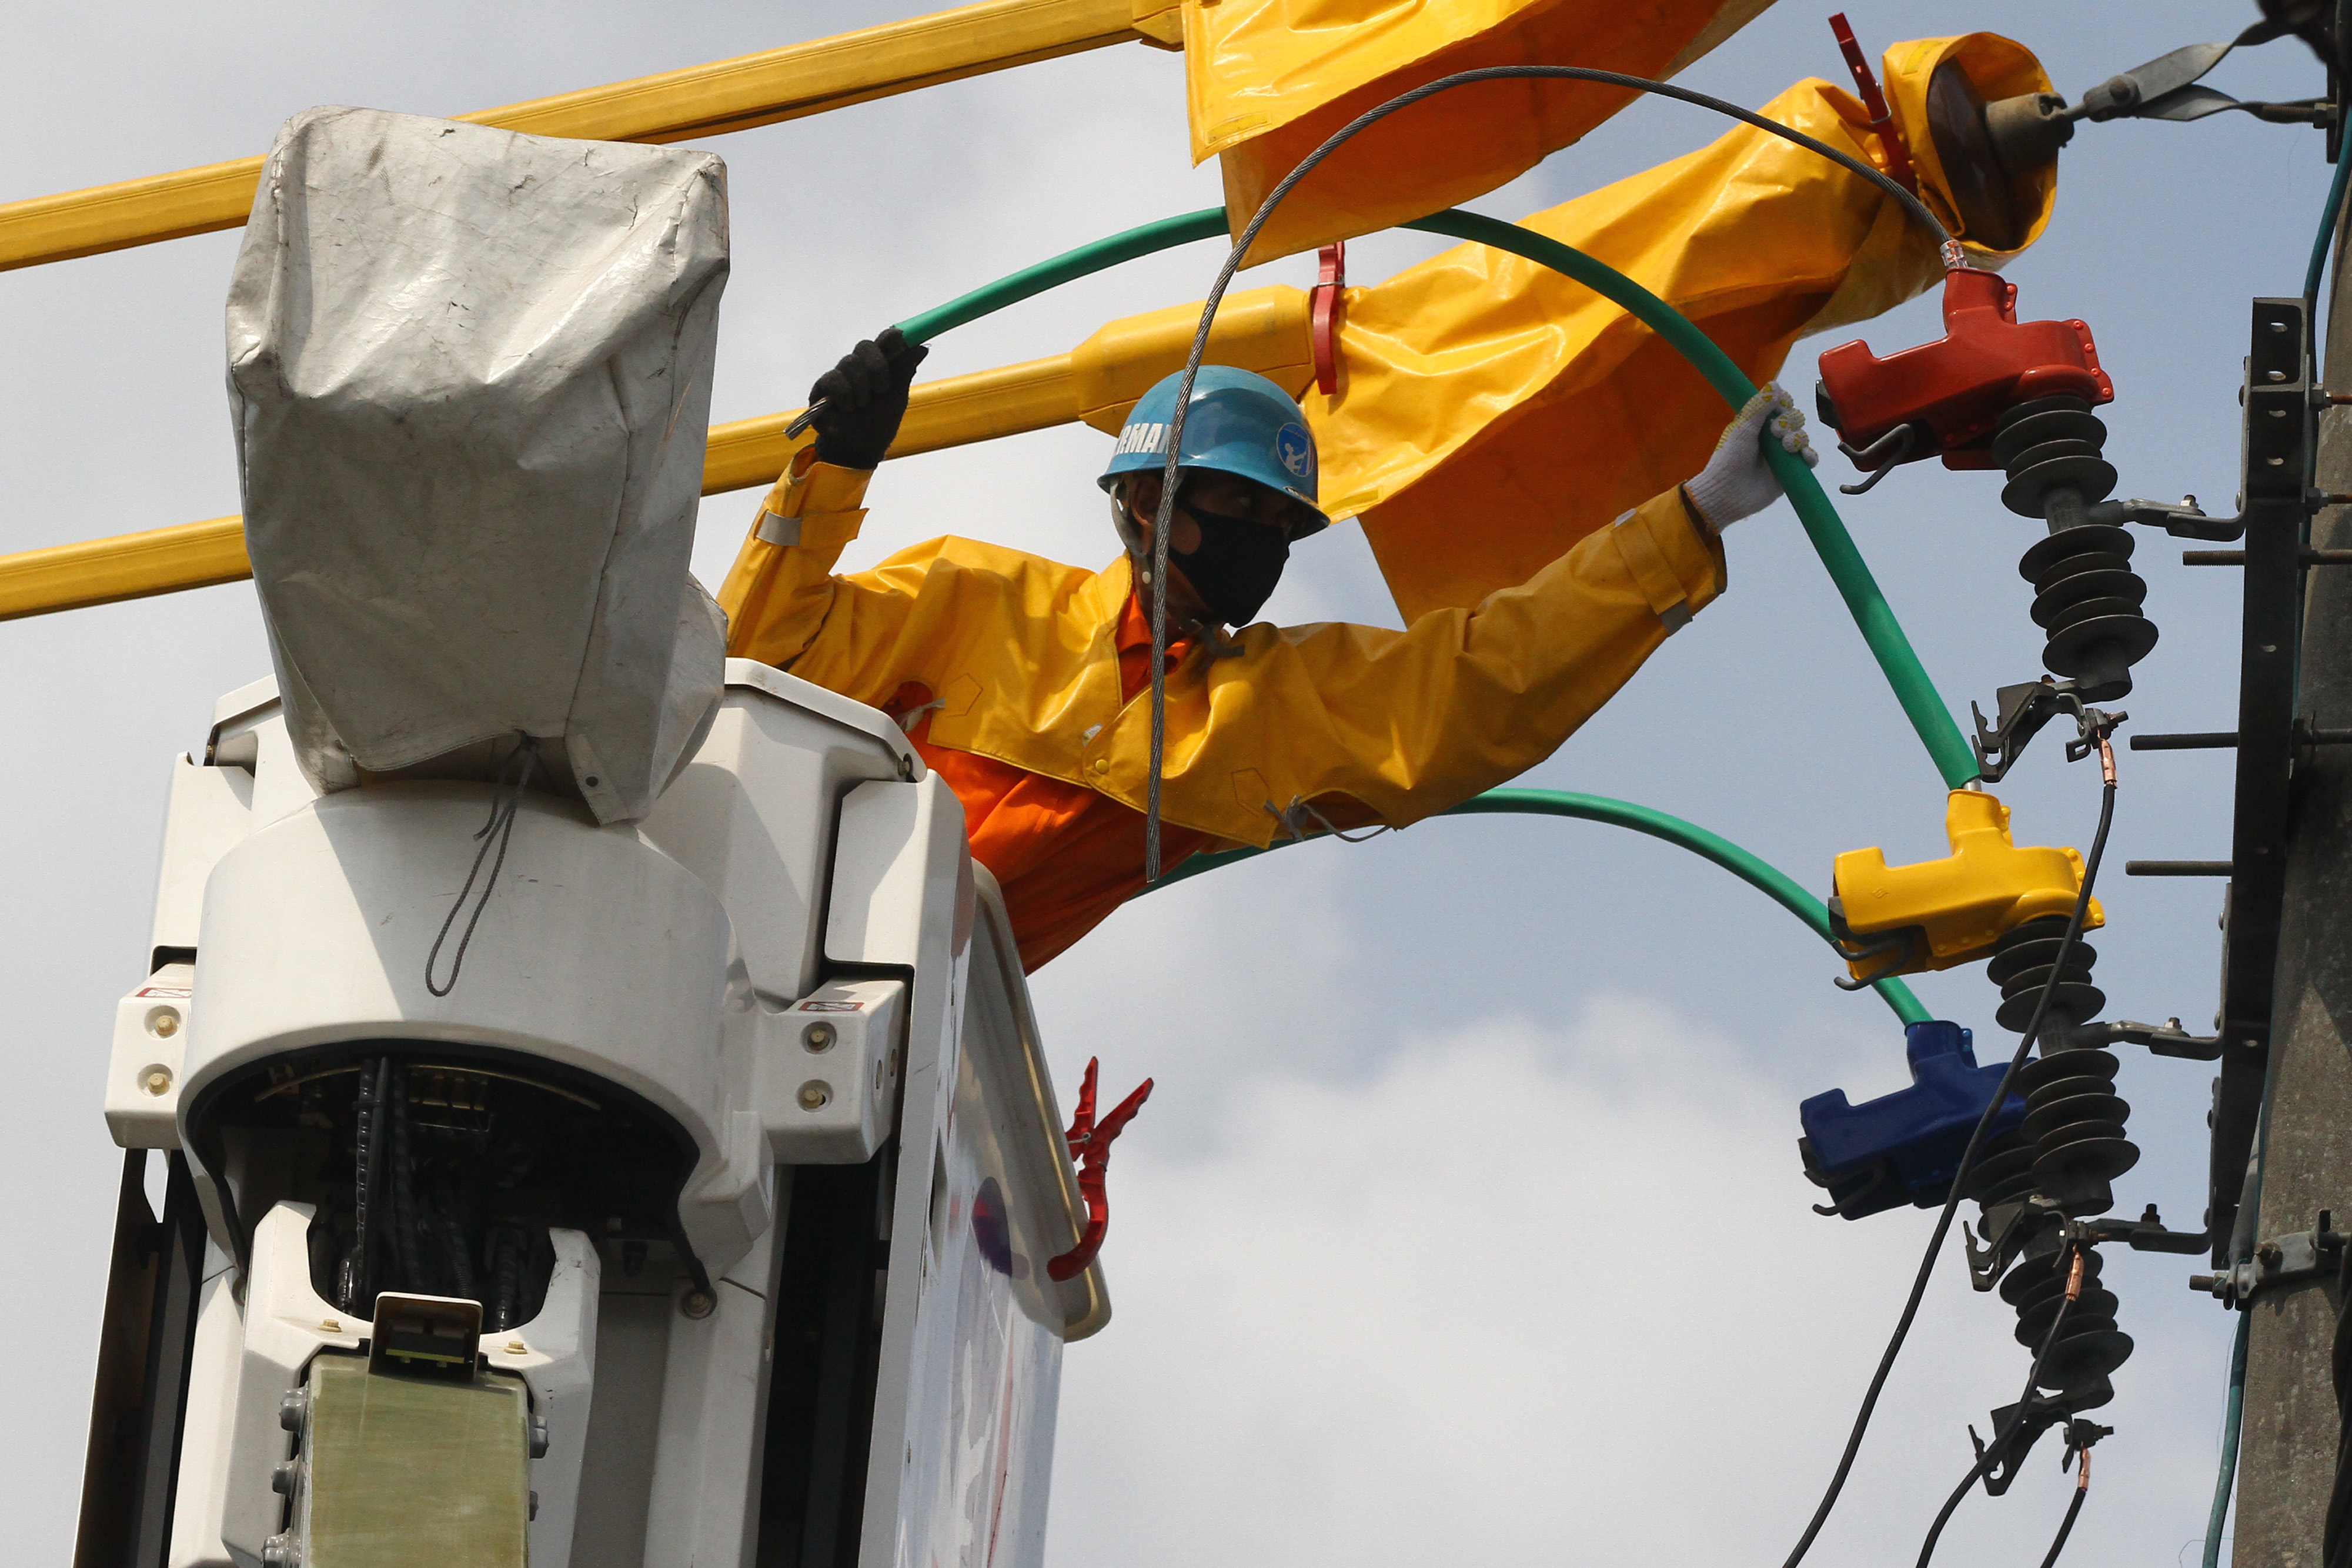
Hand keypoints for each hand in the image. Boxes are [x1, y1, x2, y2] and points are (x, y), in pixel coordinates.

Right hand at [807, 327, 928, 469]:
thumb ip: (905, 372)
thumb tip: (921, 347)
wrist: (858, 449)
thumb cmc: (879, 424)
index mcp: (880, 367)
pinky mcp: (822, 387)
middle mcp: (859, 367)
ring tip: (863, 406)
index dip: (891, 336)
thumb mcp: (896, 399)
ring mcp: (840, 375)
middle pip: (865, 346)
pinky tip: (848, 409)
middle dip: (876, 366)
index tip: (900, 337)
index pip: (884, 342)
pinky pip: (833, 379)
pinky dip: (845, 395)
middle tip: (882, 389)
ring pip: (849, 362)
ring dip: (861, 387)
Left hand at [1683, 382, 1816, 531]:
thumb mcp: (1743, 428)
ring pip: (1803, 437)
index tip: (1779, 406)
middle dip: (1790, 421)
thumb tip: (1775, 384)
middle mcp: (1772, 438)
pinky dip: (1810, 455)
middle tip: (1776, 432)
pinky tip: (1804, 456)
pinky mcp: (1790, 473)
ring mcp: (1782, 455)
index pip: (1781, 406)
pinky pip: (1808, 460)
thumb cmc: (1729, 460)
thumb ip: (1759, 407)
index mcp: (1758, 424)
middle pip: (1794, 419)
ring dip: (1799, 437)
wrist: (1726, 494)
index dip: (1784, 403)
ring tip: (1787, 446)